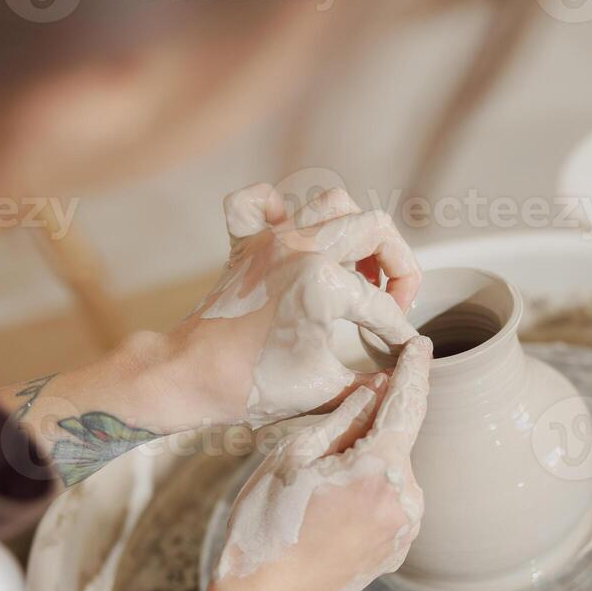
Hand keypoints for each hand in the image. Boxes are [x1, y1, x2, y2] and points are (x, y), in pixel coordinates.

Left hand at [172, 183, 421, 427]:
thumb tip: (398, 377)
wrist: (188, 377)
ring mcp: (271, 241)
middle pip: (375, 230)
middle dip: (398, 269)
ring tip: (358, 268)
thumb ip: (370, 381)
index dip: (400, 333)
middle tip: (391, 305)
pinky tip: (294, 235)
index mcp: (324, 284)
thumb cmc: (251, 387)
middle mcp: (301, 249)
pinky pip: (260, 202)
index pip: (382, 305)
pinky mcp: (245, 246)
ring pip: (332, 203)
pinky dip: (279, 209)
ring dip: (356, 231)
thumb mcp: (325, 388)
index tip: (403, 352)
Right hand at [210, 335, 432, 590]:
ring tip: (317, 493)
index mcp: (379, 468)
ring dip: (367, 466)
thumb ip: (343, 417)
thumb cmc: (268, 523)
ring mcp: (406, 529)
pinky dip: (368, 495)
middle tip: (319, 450)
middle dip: (369, 431)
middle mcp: (406, 498)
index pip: (406, 405)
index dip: (413, 370)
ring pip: (393, 474)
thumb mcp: (293, 456)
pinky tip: (329, 514)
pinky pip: (390, 504)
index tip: (421, 345)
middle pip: (396, 442)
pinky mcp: (399, 549)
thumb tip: (377, 386)